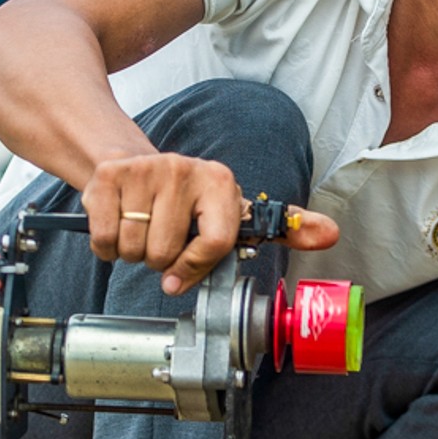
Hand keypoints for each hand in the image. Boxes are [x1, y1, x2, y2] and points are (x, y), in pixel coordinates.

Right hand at [81, 153, 339, 294]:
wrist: (127, 162)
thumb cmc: (188, 200)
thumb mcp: (236, 211)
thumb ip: (286, 227)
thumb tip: (331, 234)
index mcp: (220, 181)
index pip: (216, 243)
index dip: (196, 267)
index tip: (182, 275)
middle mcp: (183, 169)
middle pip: (168, 251)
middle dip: (160, 258)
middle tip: (161, 238)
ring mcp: (144, 170)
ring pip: (136, 248)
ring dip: (133, 253)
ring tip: (141, 229)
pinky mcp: (108, 177)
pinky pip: (106, 239)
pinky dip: (107, 247)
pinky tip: (117, 226)